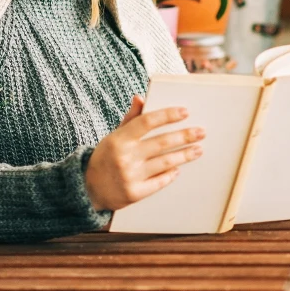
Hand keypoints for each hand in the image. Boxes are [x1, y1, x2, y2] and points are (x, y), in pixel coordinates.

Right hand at [85, 96, 204, 210]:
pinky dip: (171, 174)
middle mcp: (125, 157)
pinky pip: (160, 182)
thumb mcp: (113, 137)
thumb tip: (141, 97)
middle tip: (201, 132)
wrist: (87, 190)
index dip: (168, 115)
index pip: (147, 122)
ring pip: (165, 162)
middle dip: (185, 136)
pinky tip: (179, 169)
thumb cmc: (105, 158)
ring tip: (198, 150)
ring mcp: (130, 176)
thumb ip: (130, 119)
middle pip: (162, 143)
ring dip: (185, 155)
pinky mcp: (135, 193)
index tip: (186, 112)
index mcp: (119, 139)